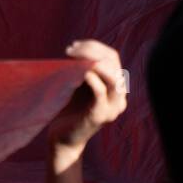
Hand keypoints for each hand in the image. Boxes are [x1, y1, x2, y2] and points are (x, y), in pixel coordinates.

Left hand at [48, 40, 126, 157]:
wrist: (62, 137)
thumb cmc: (69, 108)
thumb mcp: (80, 84)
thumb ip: (85, 68)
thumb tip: (80, 46)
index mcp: (117, 87)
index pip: (113, 57)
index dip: (94, 46)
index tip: (73, 45)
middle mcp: (120, 96)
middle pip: (113, 62)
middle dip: (91, 51)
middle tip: (70, 50)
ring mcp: (113, 108)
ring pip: (113, 77)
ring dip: (93, 62)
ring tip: (74, 57)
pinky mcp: (100, 116)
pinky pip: (101, 93)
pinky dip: (92, 79)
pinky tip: (80, 73)